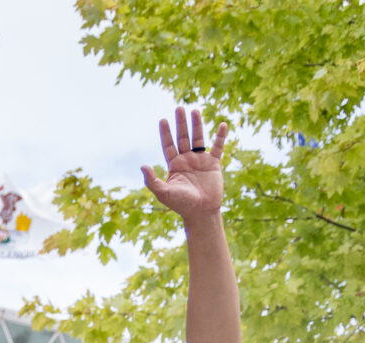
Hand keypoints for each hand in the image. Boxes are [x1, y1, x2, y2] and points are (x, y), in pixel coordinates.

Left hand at [141, 107, 227, 222]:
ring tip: (194, 111)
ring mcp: (200, 161)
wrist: (201, 212)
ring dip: (197, 125)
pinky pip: (218, 147)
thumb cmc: (181, 204)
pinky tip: (223, 124)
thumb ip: (152, 180)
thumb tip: (142, 166)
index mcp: (174, 165)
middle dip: (181, 124)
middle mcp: (186, 160)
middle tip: (179, 108)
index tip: (163, 120)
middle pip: (183, 138)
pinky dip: (221, 136)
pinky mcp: (214, 164)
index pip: (168, 145)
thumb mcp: (163, 192)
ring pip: (198, 139)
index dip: (165, 133)